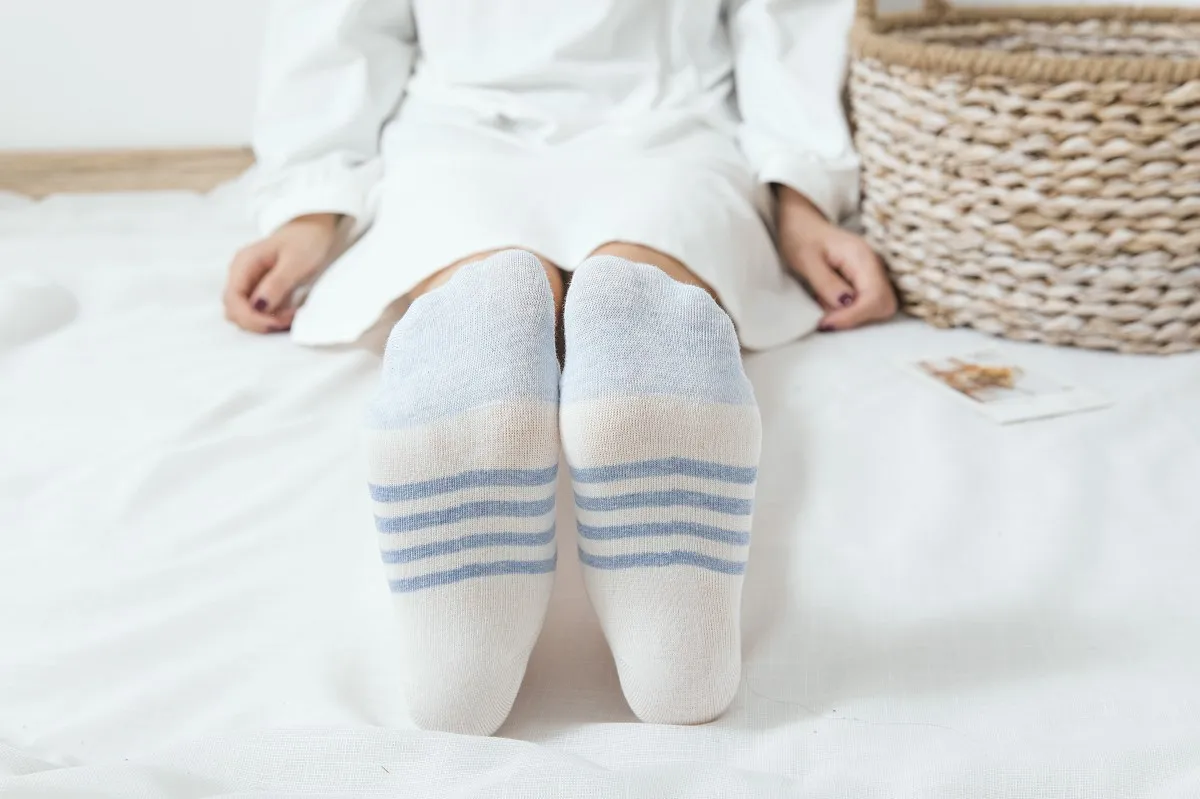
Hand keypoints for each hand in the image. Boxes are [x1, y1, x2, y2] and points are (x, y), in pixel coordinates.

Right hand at [224, 214, 340, 333]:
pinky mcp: (258, 288)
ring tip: (290, 316)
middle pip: (234, 310)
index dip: (251, 318)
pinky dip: (270, 318)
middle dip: (258, 322)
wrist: (313, 228)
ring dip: (264, 322)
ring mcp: (247, 281)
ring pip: (243, 313)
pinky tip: (288, 313)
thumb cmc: (306, 240)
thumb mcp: (295, 262)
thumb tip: (258, 307)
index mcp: (244, 264)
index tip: (277, 323)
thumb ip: (277, 283)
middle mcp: (240, 273)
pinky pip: (256, 310)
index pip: (232, 300)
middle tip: (287, 320)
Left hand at [776, 186, 896, 331]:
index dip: (852, 316)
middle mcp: (874, 265)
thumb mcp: (805, 259)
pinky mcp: (867, 281)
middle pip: (884, 305)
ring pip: (878, 308)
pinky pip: (869, 305)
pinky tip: (830, 300)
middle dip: (856, 317)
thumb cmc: (801, 237)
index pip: (874, 297)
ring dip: (853, 315)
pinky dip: (851, 311)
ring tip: (825, 302)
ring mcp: (873, 273)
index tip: (825, 322)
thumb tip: (845, 303)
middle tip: (826, 313)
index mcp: (862, 257)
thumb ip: (825, 282)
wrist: (802, 223)